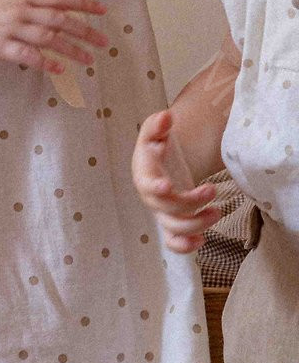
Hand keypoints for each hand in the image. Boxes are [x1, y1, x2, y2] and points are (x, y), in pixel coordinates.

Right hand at [0, 0, 108, 74]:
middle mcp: (20, 11)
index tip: (103, 11)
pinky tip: (59, 70)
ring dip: (71, 49)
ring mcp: (10, 28)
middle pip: (60, 19)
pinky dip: (46, 63)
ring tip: (88, 60)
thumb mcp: (4, 2)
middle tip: (104, 42)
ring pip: (49, 38)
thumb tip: (52, 12)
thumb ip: (27, 7)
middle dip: (85, 30)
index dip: (83, 3)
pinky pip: (28, 56)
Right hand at [132, 109, 220, 252]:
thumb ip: (158, 124)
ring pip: (174, 228)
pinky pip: (174, 241)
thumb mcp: (155, 131)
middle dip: (191, 203)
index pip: (147, 185)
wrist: (161, 161)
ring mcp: (162, 212)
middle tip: (213, 188)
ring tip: (218, 212)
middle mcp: (151, 198)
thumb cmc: (157, 145)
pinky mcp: (172, 221)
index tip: (168, 186)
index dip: (156, 188)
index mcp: (144, 175)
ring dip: (196, 224)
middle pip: (166, 209)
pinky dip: (185, 245)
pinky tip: (201, 241)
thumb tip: (166, 117)